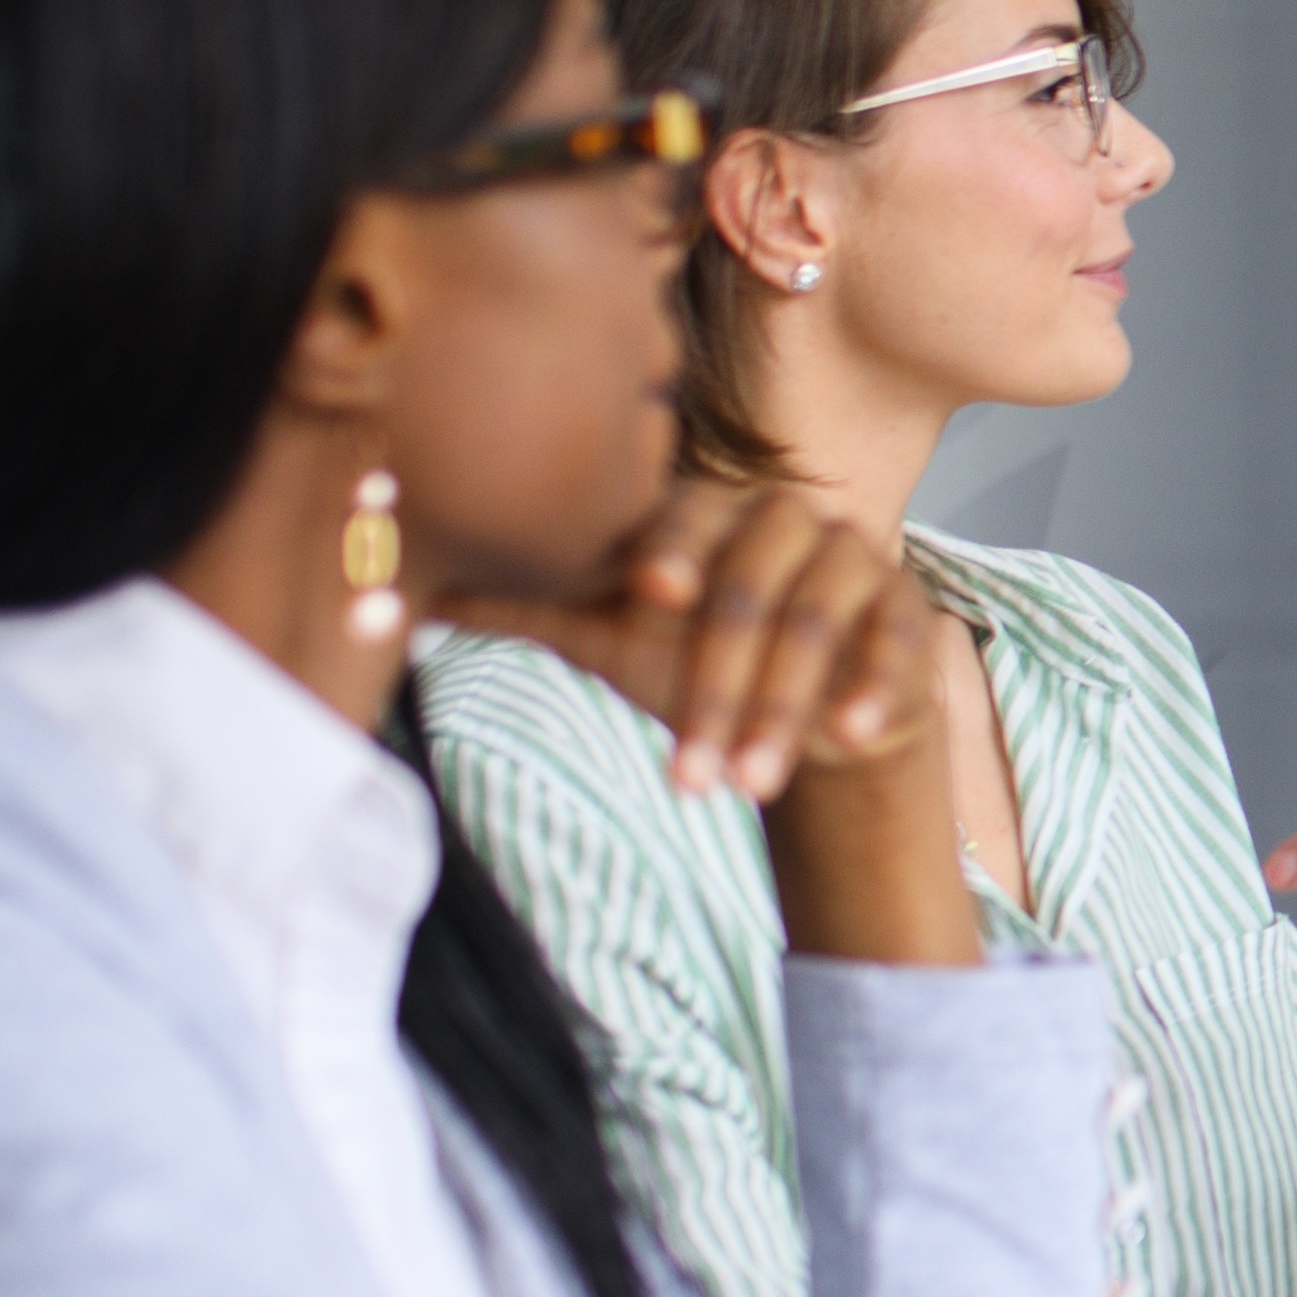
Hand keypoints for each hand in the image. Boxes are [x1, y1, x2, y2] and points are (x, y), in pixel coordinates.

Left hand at [434, 481, 939, 802]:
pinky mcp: (908, 607)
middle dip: (717, 691)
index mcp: (707, 510)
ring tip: (747, 786)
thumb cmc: (690, 660)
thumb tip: (388, 600)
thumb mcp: (605, 637)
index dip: (668, 550)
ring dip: (782, 710)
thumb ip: (517, 609)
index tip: (649, 595)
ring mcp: (854, 557)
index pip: (685, 518)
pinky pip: (894, 641)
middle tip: (687, 778)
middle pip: (747, 592)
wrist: (804, 705)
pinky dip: (871, 689)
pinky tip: (851, 737)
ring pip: (816, 623)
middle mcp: (785, 519)